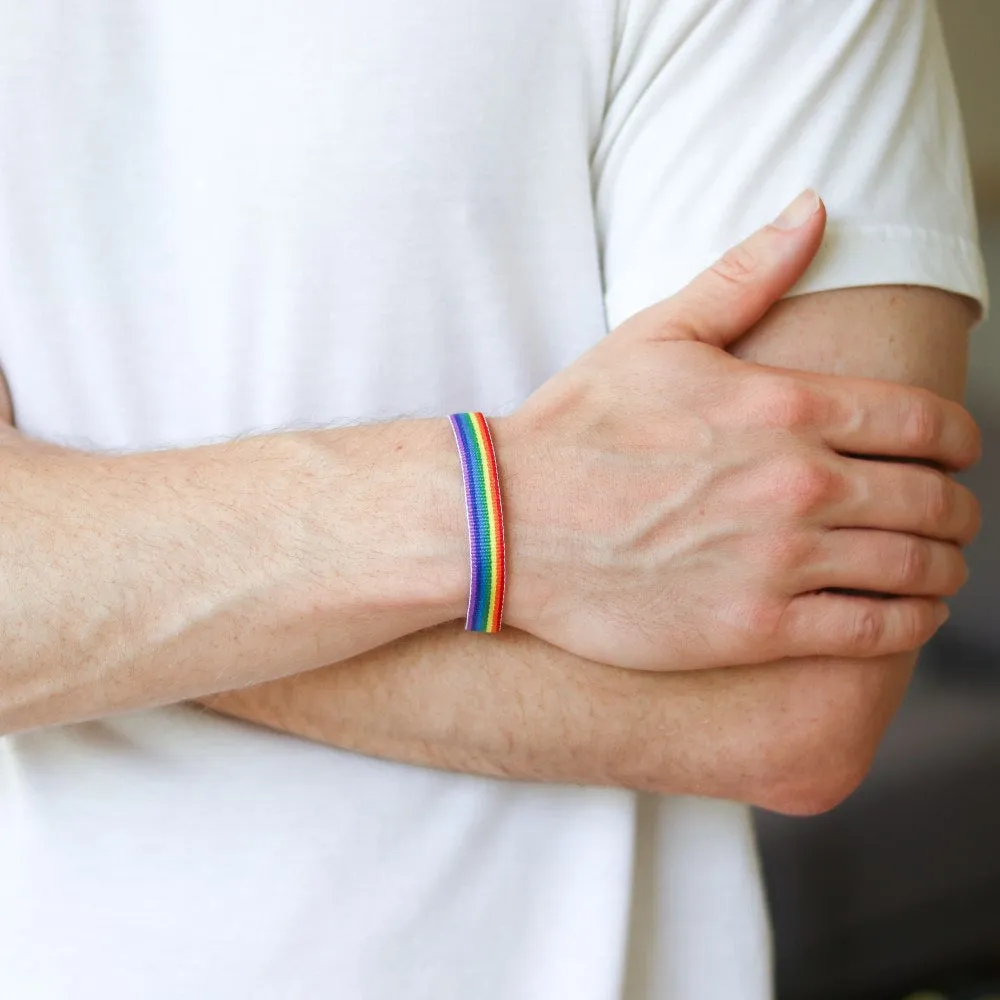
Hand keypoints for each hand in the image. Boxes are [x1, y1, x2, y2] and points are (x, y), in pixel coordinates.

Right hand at [499, 190, 980, 670]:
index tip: (959, 454)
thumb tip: (814, 206)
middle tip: (954, 515)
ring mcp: (779, 562)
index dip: (960, 440)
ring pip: (915, 568)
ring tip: (943, 568)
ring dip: (946, 568)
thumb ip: (746, 274)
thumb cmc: (578, 428)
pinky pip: (873, 632)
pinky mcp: (754, 629)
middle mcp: (798, 484)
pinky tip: (913, 615)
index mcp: (786, 406)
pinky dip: (912, 625)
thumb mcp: (657, 334)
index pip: (925, 423)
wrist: (508, 522)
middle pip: (933, 500)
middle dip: (958, 508)